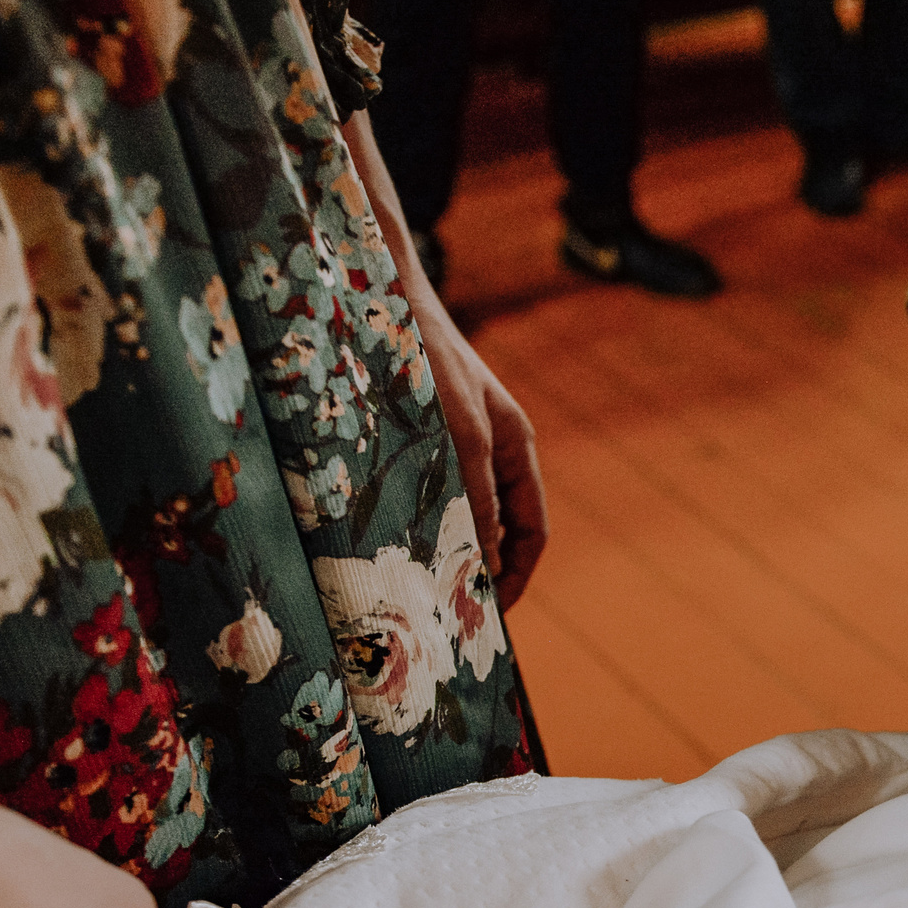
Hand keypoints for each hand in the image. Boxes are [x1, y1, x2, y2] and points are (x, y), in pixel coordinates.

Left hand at [343, 114, 547, 604]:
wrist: (375, 292)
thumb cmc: (425, 354)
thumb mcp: (459, 430)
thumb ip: (476, 492)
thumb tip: (483, 558)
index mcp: (516, 448)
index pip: (533, 531)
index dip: (517, 578)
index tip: (490, 616)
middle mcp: (489, 452)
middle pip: (498, 532)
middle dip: (479, 573)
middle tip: (446, 615)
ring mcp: (454, 446)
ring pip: (458, 518)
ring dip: (441, 553)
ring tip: (414, 589)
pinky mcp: (416, 442)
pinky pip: (424, 498)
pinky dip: (414, 527)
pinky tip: (386, 545)